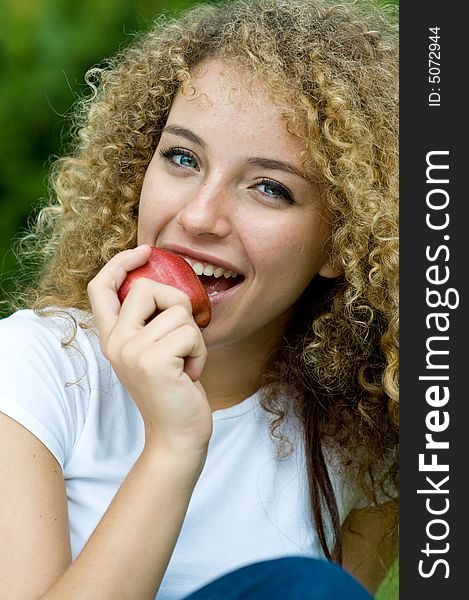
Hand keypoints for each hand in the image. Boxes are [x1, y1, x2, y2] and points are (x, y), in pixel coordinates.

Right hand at [87, 245, 211, 456]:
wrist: (177, 434)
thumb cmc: (173, 388)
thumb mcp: (153, 350)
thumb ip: (150, 320)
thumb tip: (166, 284)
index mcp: (112, 336)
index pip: (100, 287)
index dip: (120, 262)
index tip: (147, 250)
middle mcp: (115, 342)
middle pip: (147, 287)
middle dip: (177, 305)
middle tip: (181, 339)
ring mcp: (131, 351)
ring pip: (177, 311)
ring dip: (193, 337)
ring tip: (184, 363)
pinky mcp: (153, 361)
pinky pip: (190, 333)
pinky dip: (200, 352)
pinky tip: (189, 374)